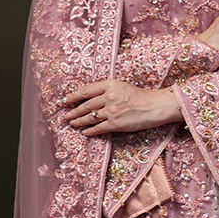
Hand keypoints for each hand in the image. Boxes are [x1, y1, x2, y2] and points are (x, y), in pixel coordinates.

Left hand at [63, 80, 181, 135]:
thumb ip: (106, 90)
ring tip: (73, 124)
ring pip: (90, 117)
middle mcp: (108, 97)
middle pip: (85, 105)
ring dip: (79, 122)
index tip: (65, 100)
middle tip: (66, 116)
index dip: (73, 96)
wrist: (154, 106)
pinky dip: (90, 131)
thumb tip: (90, 98)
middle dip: (73, 112)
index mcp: (109, 85)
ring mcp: (112, 111)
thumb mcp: (121, 86)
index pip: (86, 91)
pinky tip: (85, 132)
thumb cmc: (139, 96)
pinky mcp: (116, 124)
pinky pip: (98, 128)